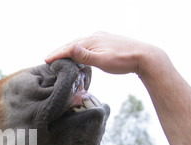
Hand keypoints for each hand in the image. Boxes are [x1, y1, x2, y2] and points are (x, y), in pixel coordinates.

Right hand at [45, 32, 161, 76]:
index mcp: (91, 40)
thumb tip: (68, 47)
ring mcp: (101, 37)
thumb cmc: (123, 61)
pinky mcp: (107, 41)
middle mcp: (95, 36)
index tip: (45, 60)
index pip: (68, 48)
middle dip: (60, 51)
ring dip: (69, 50)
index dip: (56, 54)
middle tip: (49, 58)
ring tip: (61, 56)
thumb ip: (84, 55)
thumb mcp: (102, 61)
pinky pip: (88, 44)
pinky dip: (79, 49)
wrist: (145, 56)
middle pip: (72, 44)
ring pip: (80, 44)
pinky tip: (80, 54)